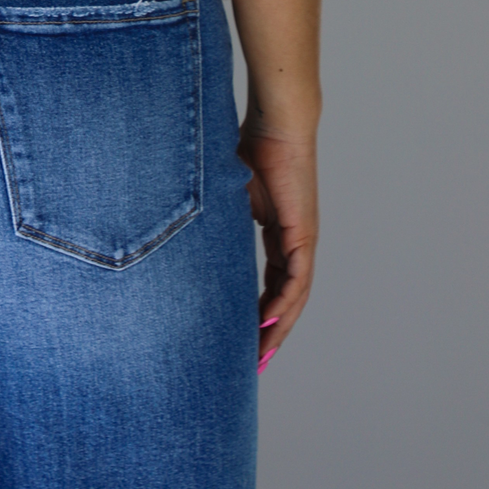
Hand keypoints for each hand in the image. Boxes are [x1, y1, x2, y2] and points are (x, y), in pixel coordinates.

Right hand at [239, 123, 318, 369]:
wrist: (276, 126)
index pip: (270, 283)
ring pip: (293, 297)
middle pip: (284, 299)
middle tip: (252, 362)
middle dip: (268, 331)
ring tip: (260, 354)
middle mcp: (293, 243)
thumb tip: (185, 232)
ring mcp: (301, 241)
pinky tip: (269, 324)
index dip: (257, 311)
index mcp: (277, 234)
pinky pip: (296, 281)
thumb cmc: (250, 148)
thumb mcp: (227, 195)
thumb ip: (219, 219)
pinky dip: (284, 305)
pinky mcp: (303, 235)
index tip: (242, 336)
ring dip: (277, 327)